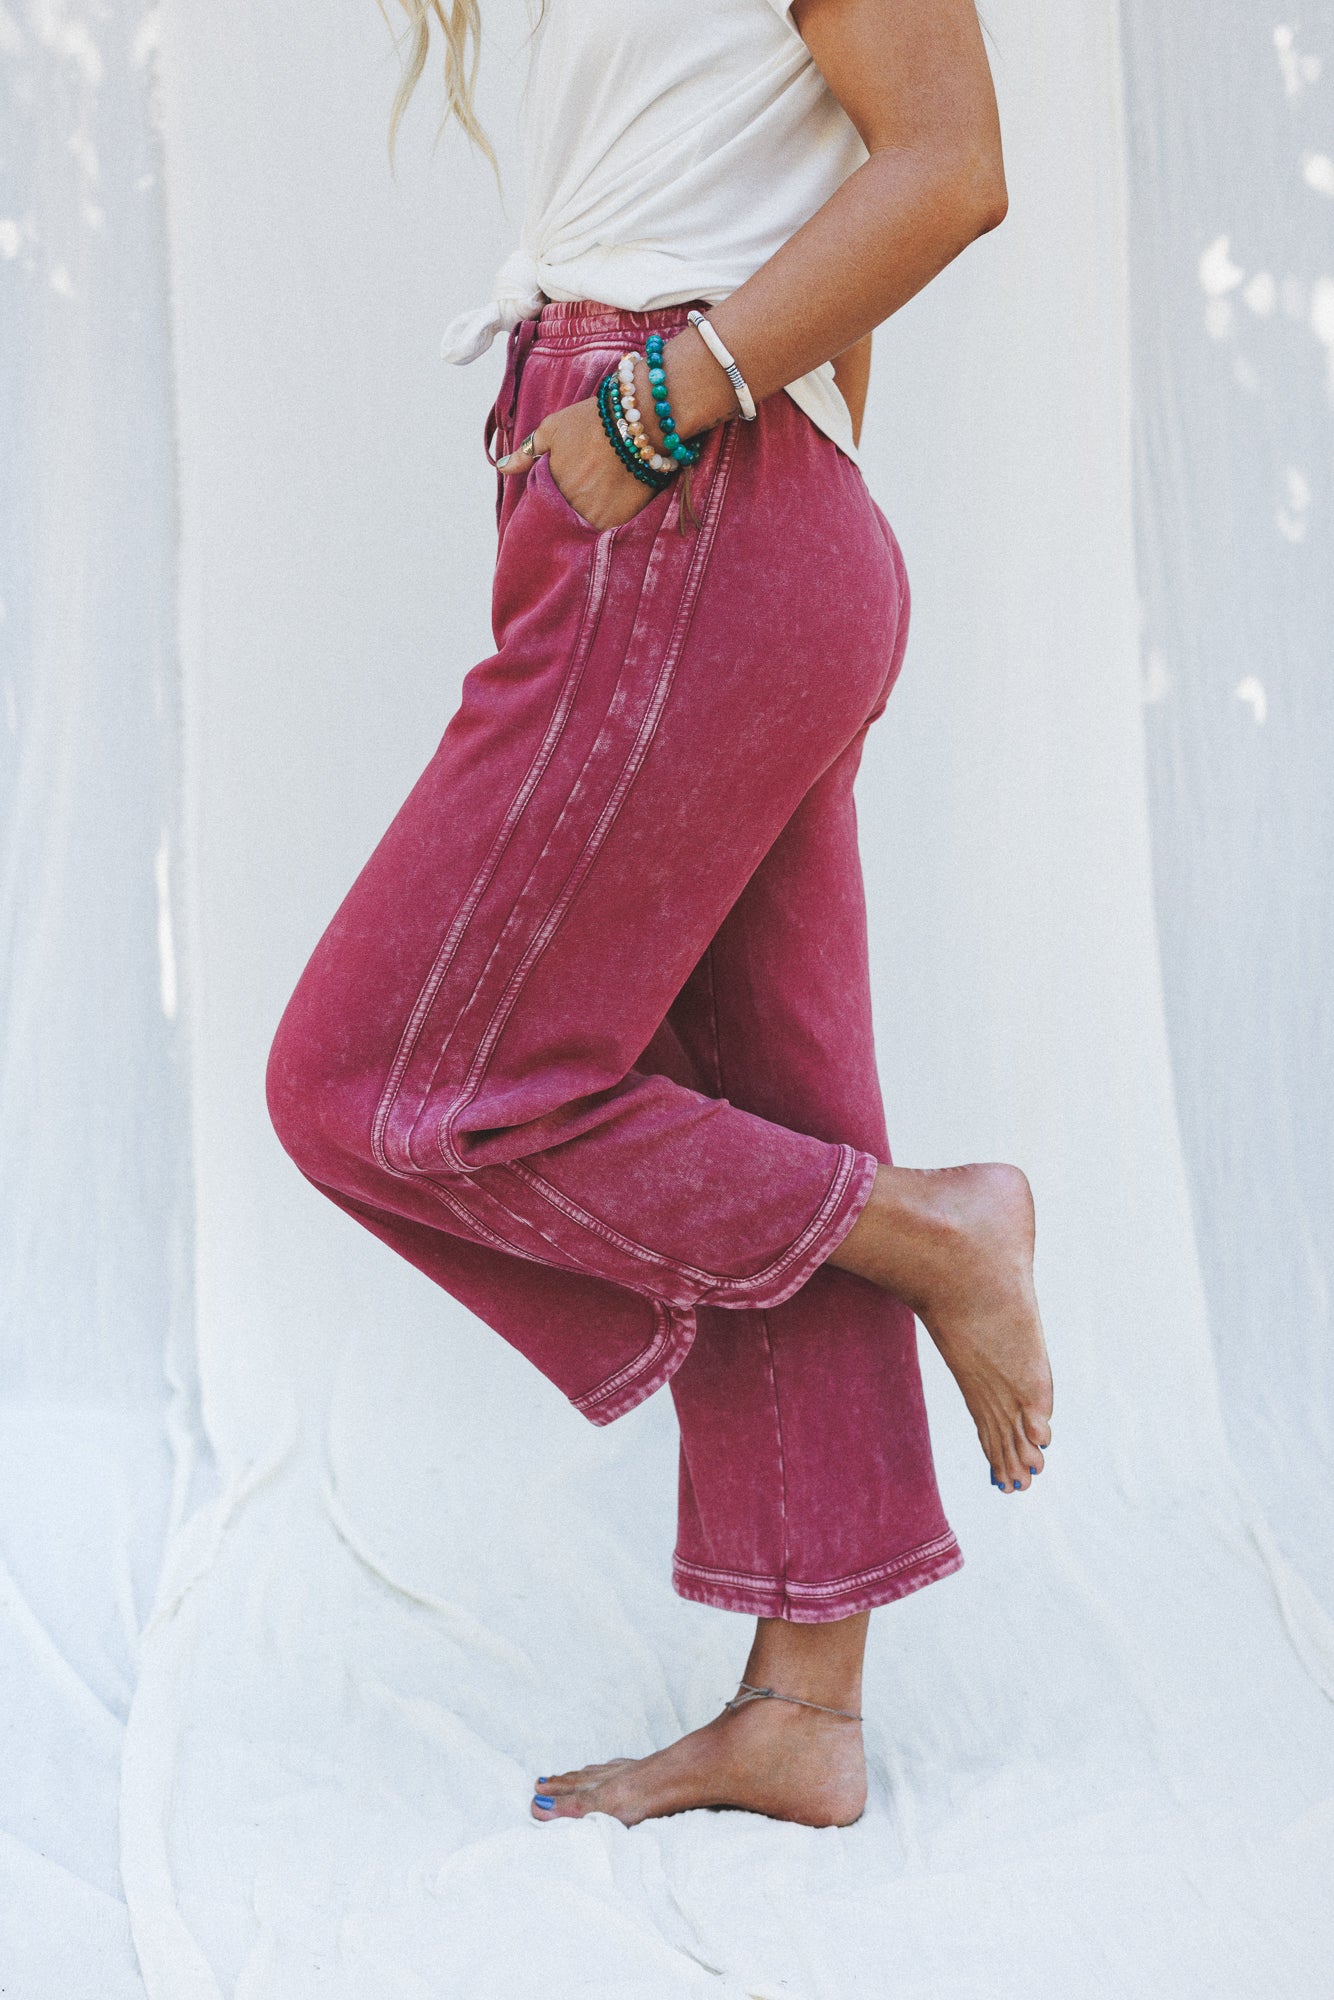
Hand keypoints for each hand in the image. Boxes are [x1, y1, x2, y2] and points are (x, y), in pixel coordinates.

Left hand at [496, 392, 661, 530]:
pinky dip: (608, 521)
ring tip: (600, 498)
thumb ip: (525, 453)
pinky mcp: (620, 522)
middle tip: (585, 491)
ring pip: (585, 527)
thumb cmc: (591, 421)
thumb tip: (501, 467)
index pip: (543, 505)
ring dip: (588, 518)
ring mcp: (595, 517)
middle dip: (570, 509)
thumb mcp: (552, 429)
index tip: (564, 488)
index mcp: (550, 487)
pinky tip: (614, 505)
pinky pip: (608, 531)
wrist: (638, 423)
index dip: (552, 497)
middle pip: (564, 518)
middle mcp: (570, 507)